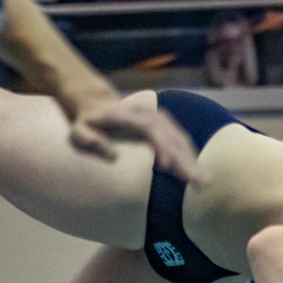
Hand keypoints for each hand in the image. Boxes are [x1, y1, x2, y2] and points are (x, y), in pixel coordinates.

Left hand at [66, 88, 202, 180]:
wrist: (96, 101)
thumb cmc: (85, 122)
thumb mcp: (78, 131)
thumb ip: (90, 140)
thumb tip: (113, 155)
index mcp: (129, 115)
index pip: (151, 129)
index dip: (162, 146)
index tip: (168, 166)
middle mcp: (149, 115)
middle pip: (171, 136)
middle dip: (186, 159)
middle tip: (197, 181)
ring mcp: (159, 119)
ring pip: (180, 139)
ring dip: (192, 159)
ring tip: (203, 180)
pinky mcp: (163, 125)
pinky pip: (180, 140)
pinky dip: (189, 155)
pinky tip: (196, 171)